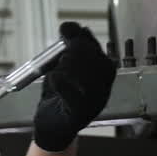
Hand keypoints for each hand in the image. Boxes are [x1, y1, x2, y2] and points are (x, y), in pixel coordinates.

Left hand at [32, 22, 116, 151]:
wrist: (52, 129)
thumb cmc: (58, 97)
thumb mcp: (62, 67)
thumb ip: (67, 47)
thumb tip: (70, 26)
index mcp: (102, 74)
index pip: (95, 48)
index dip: (79, 37)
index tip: (65, 30)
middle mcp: (103, 87)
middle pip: (92, 59)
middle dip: (72, 52)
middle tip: (60, 58)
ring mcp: (94, 101)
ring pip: (83, 73)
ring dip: (65, 67)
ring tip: (57, 73)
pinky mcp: (80, 114)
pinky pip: (71, 92)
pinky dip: (58, 82)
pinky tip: (53, 82)